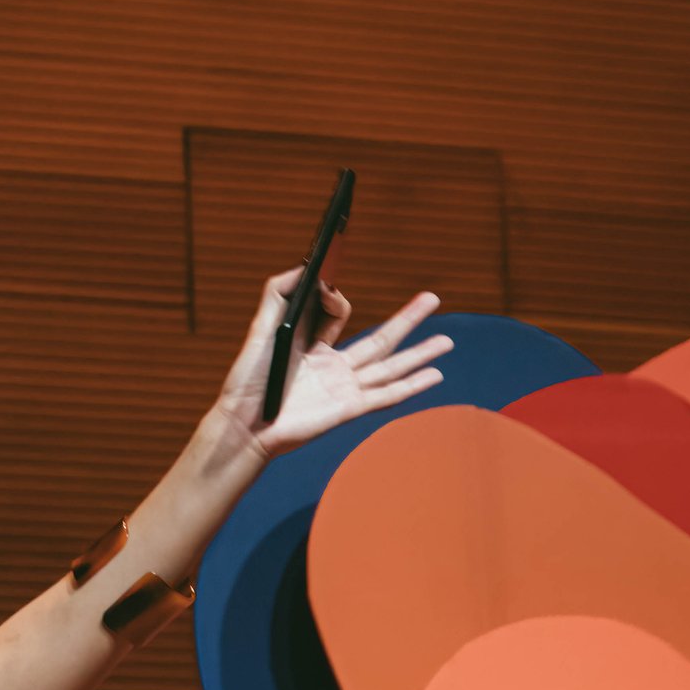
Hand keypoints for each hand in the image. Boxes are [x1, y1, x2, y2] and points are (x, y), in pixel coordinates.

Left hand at [208, 270, 453, 459]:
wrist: (244, 422)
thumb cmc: (248, 380)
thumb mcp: (262, 330)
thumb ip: (279, 295)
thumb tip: (307, 267)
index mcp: (312, 346)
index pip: (338, 317)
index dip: (336, 300)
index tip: (329, 288)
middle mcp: (332, 366)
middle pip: (380, 339)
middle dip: (408, 319)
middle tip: (433, 298)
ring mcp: (343, 388)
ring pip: (390, 366)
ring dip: (420, 354)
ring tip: (446, 342)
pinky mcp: (348, 409)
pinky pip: (386, 395)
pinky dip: (412, 385)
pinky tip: (435, 375)